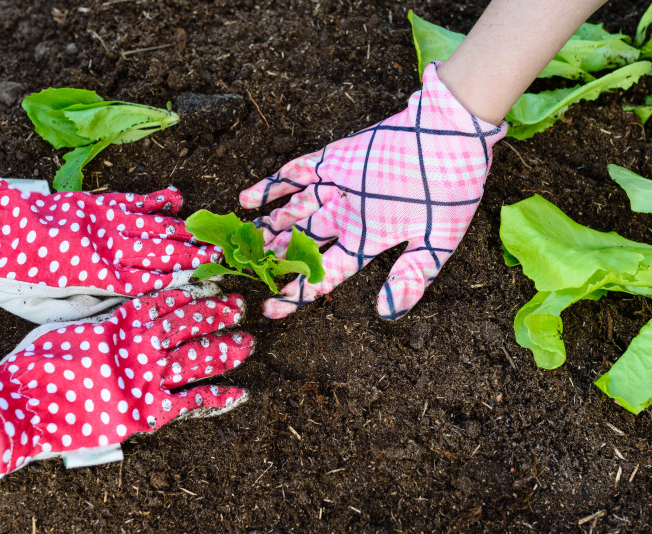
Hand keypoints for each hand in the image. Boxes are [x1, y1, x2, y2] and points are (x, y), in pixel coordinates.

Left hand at [0, 162, 221, 322]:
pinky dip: (154, 201)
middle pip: (158, 253)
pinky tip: (175, 200)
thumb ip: (82, 307)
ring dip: (181, 232)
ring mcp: (99, 221)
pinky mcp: (89, 202)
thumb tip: (116, 307)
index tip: (203, 286)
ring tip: (207, 236)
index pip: (147, 282)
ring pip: (150, 226)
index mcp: (95, 277)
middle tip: (220, 259)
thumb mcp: (41, 306)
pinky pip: (130, 201)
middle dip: (191, 257)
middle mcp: (105, 247)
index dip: (178, 283)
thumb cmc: (7, 276)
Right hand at [0, 289, 252, 481]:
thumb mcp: (72, 323)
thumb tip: (126, 309)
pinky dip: (218, 397)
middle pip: (192, 322)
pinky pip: (193, 401)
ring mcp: (151, 375)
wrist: (22, 400)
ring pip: (200, 356)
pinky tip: (239, 393)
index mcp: (125, 317)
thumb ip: (105, 315)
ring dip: (226, 348)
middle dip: (218, 313)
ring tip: (247, 342)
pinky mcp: (150, 409)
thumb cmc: (38, 360)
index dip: (196, 292)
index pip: (170, 299)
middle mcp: (144, 342)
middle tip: (240, 306)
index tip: (215, 285)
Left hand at [239, 62, 505, 319]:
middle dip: (273, 259)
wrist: (453, 134)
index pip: (325, 274)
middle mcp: (345, 218)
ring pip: (292, 212)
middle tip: (244, 270)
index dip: (298, 293)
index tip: (271, 309)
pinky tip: (246, 200)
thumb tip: (386, 314)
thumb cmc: (451, 189)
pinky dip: (270, 186)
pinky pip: (294, 174)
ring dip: (267, 226)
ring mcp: (336, 189)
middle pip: (300, 245)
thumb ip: (412, 276)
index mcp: (367, 241)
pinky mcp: (332, 159)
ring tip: (240, 241)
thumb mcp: (437, 241)